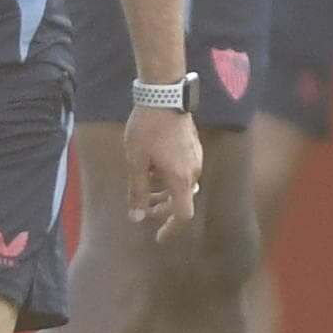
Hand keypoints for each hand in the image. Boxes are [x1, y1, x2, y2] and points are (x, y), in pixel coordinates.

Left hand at [123, 105, 201, 238]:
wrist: (163, 95)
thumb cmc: (147, 130)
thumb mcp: (136, 163)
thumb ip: (138, 192)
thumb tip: (137, 217)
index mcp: (180, 180)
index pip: (183, 216)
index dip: (171, 230)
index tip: (159, 237)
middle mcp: (193, 172)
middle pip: (182, 200)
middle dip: (163, 209)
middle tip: (145, 209)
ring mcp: (196, 158)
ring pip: (182, 184)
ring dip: (165, 191)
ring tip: (145, 185)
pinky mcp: (194, 146)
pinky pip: (184, 170)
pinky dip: (170, 176)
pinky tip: (153, 167)